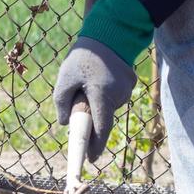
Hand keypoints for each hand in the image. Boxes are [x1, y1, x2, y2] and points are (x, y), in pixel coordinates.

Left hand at [52, 38, 136, 160]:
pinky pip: (115, 96)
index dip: (96, 146)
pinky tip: (98, 78)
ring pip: (108, 106)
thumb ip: (62, 103)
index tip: (91, 159)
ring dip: (97, 102)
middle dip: (91, 117)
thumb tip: (65, 123)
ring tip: (87, 82)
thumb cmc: (83, 57)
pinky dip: (105, 93)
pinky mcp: (131, 83)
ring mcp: (127, 89)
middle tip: (79, 102)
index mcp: (102, 96)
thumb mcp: (65, 79)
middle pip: (103, 117)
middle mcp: (119, 95)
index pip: (101, 128)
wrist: (109, 33)